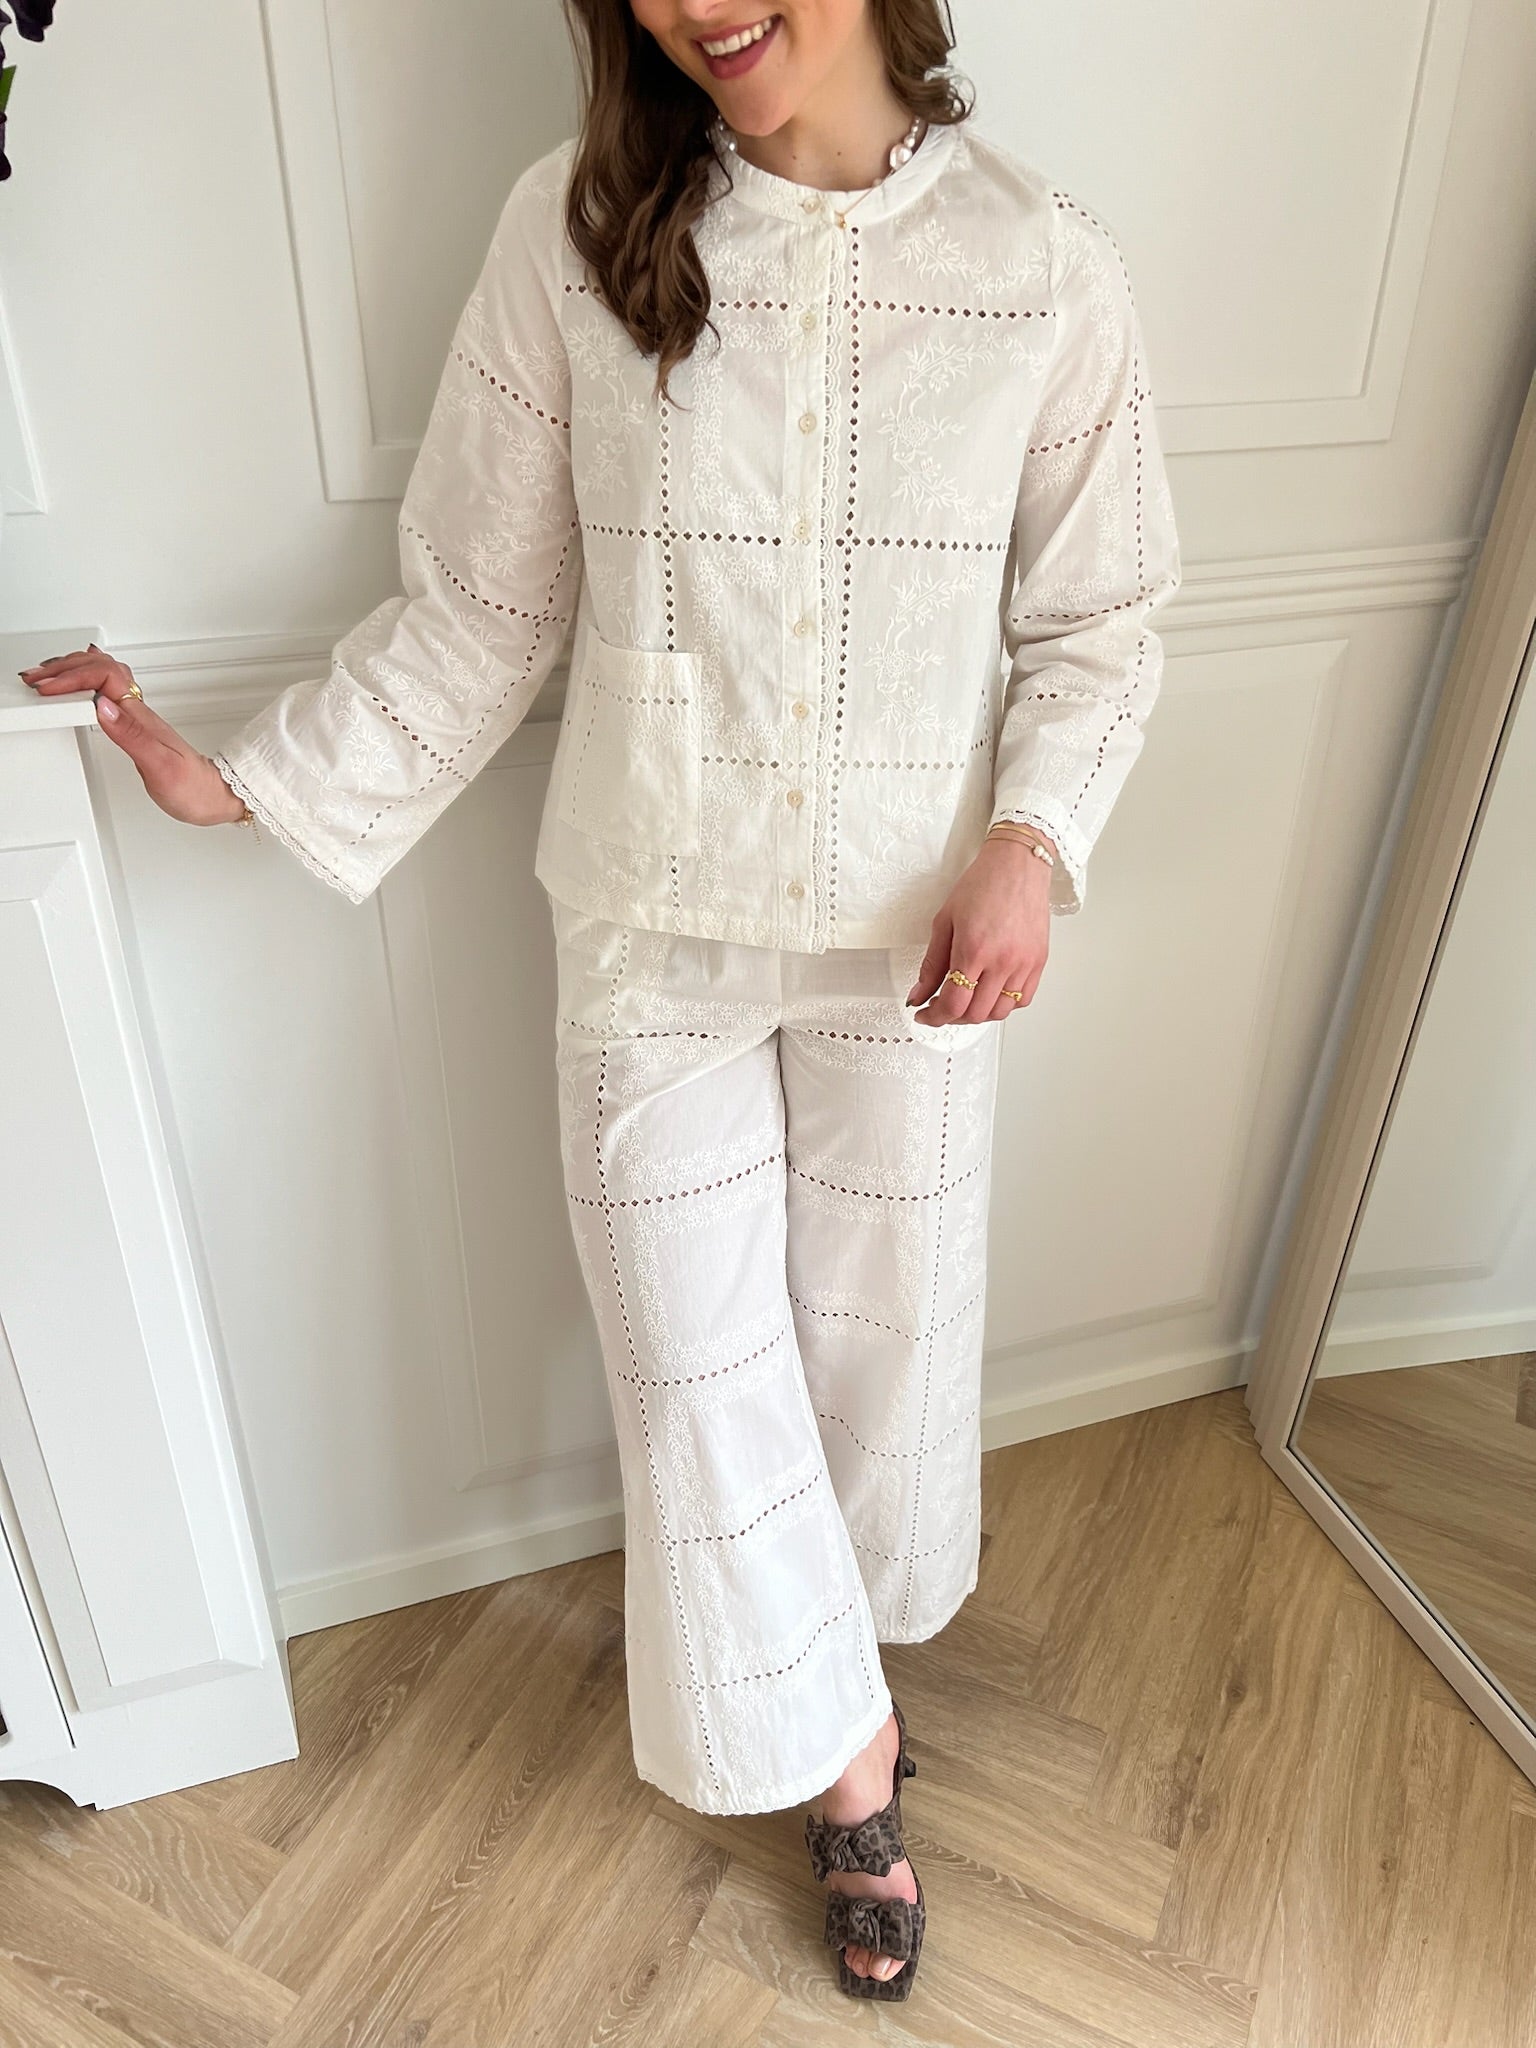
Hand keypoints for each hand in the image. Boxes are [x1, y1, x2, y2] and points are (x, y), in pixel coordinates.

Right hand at [18, 645, 246, 826]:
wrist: (213, 797)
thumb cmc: (192, 787)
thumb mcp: (160, 766)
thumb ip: (131, 736)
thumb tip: (102, 706)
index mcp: (141, 717)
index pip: (104, 677)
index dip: (73, 676)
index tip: (49, 688)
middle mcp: (139, 712)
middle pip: (101, 668)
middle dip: (65, 667)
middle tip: (38, 676)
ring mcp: (137, 717)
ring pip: (104, 675)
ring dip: (73, 669)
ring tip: (48, 674)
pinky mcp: (135, 726)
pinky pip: (106, 690)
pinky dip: (85, 682)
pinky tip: (78, 684)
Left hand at [906, 835, 1051, 1023]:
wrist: (1018, 865)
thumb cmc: (982, 884)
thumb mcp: (944, 921)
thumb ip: (931, 964)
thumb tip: (919, 995)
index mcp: (974, 950)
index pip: (953, 1004)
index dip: (934, 1016)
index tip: (925, 1014)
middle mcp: (1002, 961)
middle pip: (975, 1014)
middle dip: (952, 1016)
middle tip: (941, 1005)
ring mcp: (1024, 964)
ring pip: (1000, 1012)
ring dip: (978, 1014)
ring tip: (966, 1000)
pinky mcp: (1039, 961)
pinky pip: (1022, 1000)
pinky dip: (1004, 1005)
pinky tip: (990, 992)